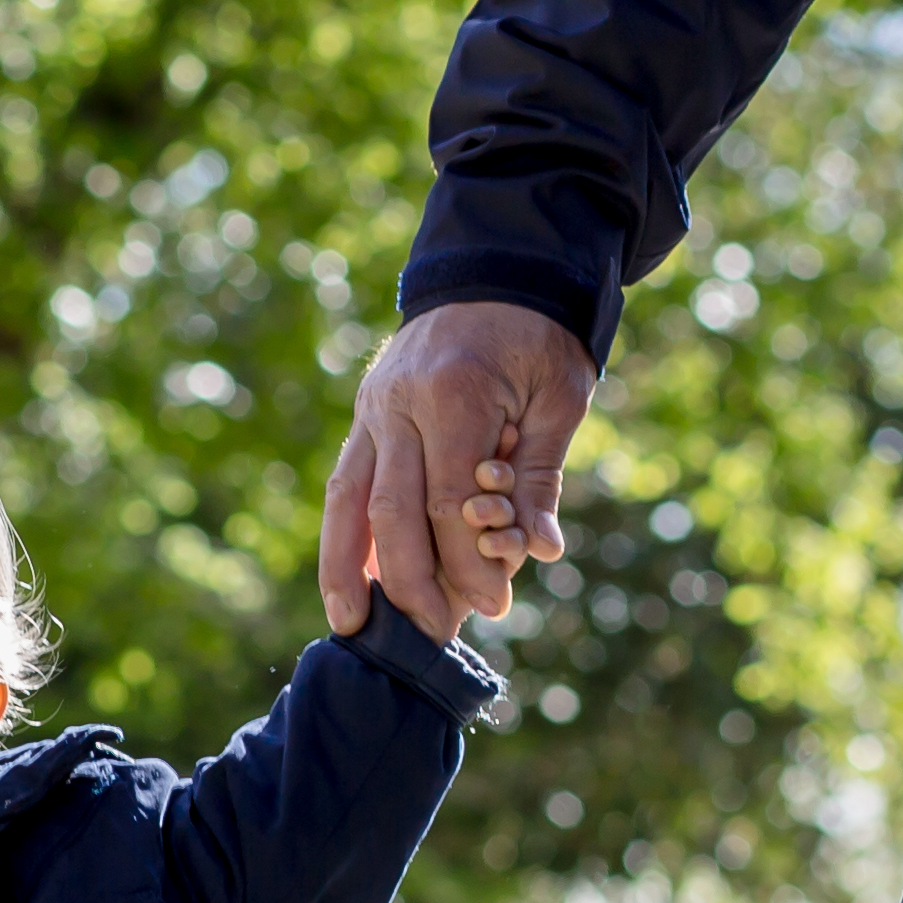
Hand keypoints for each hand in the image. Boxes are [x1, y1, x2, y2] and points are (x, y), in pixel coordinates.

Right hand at [318, 301, 602, 635]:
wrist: (495, 269)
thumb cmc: (538, 334)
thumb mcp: (559, 396)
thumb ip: (541, 476)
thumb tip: (540, 551)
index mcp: (452, 395)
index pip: (449, 502)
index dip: (470, 561)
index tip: (494, 605)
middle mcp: (398, 403)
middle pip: (394, 511)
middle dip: (413, 581)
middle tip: (434, 634)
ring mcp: (372, 408)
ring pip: (349, 500)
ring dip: (347, 567)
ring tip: (352, 625)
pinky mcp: (364, 416)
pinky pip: (345, 483)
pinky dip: (343, 534)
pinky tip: (345, 579)